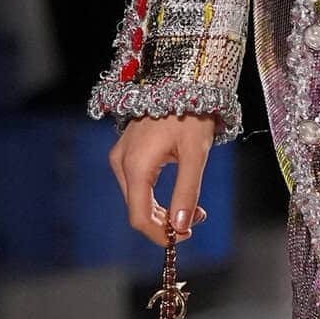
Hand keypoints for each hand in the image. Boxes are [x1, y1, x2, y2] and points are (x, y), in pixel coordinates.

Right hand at [109, 111, 217, 245]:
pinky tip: (178, 192)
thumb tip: (180, 227)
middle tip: (199, 217)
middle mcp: (121, 163)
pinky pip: (138, 185)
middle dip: (166, 222)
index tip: (185, 237)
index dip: (160, 234)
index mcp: (135, 165)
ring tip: (195, 206)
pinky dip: (156, 196)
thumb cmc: (190, 114)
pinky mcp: (126, 153)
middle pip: (137, 210)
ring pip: (137, 199)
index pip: (139, 217)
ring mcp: (120, 157)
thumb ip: (187, 191)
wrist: (179, 81)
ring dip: (163, 211)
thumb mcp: (195, 155)